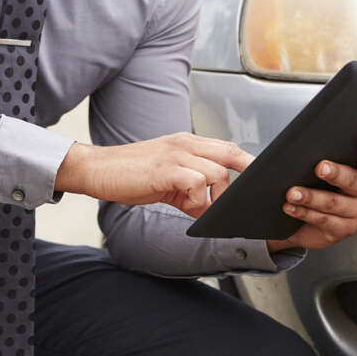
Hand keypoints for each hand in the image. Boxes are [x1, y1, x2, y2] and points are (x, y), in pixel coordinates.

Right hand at [56, 132, 252, 217]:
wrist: (97, 170)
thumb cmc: (130, 175)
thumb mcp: (167, 182)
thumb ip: (191, 193)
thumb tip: (211, 212)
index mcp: (187, 143)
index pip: (227, 147)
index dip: (247, 162)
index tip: (259, 179)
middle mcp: (185, 144)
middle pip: (231, 153)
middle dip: (245, 175)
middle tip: (243, 199)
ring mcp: (176, 155)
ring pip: (217, 172)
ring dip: (213, 196)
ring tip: (195, 207)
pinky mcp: (166, 170)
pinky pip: (197, 183)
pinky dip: (198, 201)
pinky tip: (184, 206)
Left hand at [266, 137, 356, 252]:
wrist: (306, 213)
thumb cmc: (317, 181)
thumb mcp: (322, 164)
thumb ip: (324, 152)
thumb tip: (306, 137)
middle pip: (356, 182)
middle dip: (337, 174)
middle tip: (319, 167)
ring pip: (335, 204)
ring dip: (311, 197)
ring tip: (292, 191)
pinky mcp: (342, 230)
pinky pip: (323, 221)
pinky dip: (304, 213)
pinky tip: (289, 206)